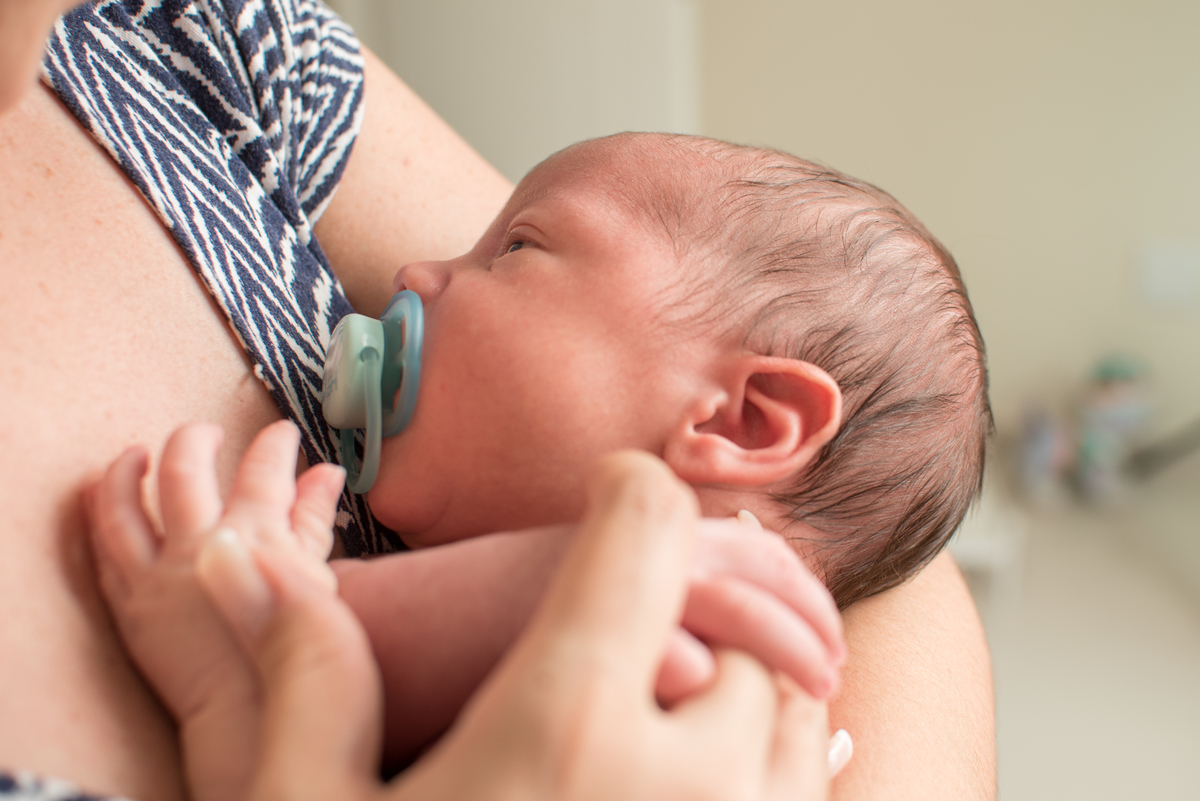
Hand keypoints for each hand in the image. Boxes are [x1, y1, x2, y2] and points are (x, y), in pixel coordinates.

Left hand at [87, 421, 345, 800]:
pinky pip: (104, 548)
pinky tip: (104, 498)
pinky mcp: (130, 604)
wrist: (248, 712)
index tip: (283, 433)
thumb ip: (315, 521)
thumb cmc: (294, 648)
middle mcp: (202, 542)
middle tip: (207, 435)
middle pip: (185, 467)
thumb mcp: (317, 578)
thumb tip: (327, 473)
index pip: (264, 468)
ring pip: (127, 500)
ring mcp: (159, 573)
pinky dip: (101, 514)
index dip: (276, 443)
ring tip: (134, 454)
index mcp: (258, 534)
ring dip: (128, 468)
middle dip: (196, 439)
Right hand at [198, 452, 833, 800]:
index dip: (631, 488)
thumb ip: (304, 693)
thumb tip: (255, 570)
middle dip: (695, 607)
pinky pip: (812, 795)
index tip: (613, 488)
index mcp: (565, 729)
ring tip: (679, 696)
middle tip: (643, 615)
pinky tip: (718, 779)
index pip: (646, 532)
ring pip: (796, 711)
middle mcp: (683, 779)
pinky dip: (785, 764)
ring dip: (747, 683)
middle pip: (738, 626)